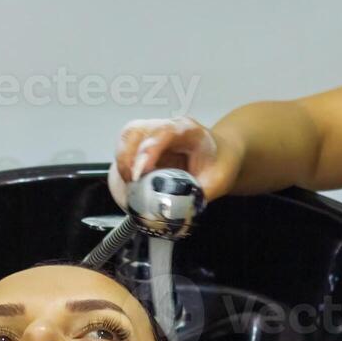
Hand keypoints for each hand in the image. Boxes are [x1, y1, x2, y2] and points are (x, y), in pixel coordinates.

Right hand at [109, 117, 243, 207]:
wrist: (220, 155)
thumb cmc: (220, 162)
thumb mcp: (219, 179)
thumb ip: (199, 193)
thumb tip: (177, 211)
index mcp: (187, 130)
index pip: (162, 132)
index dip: (148, 150)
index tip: (141, 173)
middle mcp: (164, 128)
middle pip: (135, 132)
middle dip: (126, 158)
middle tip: (132, 184)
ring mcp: (150, 136)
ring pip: (125, 142)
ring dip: (121, 167)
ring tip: (128, 192)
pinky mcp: (141, 148)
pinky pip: (123, 156)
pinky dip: (121, 174)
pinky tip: (127, 192)